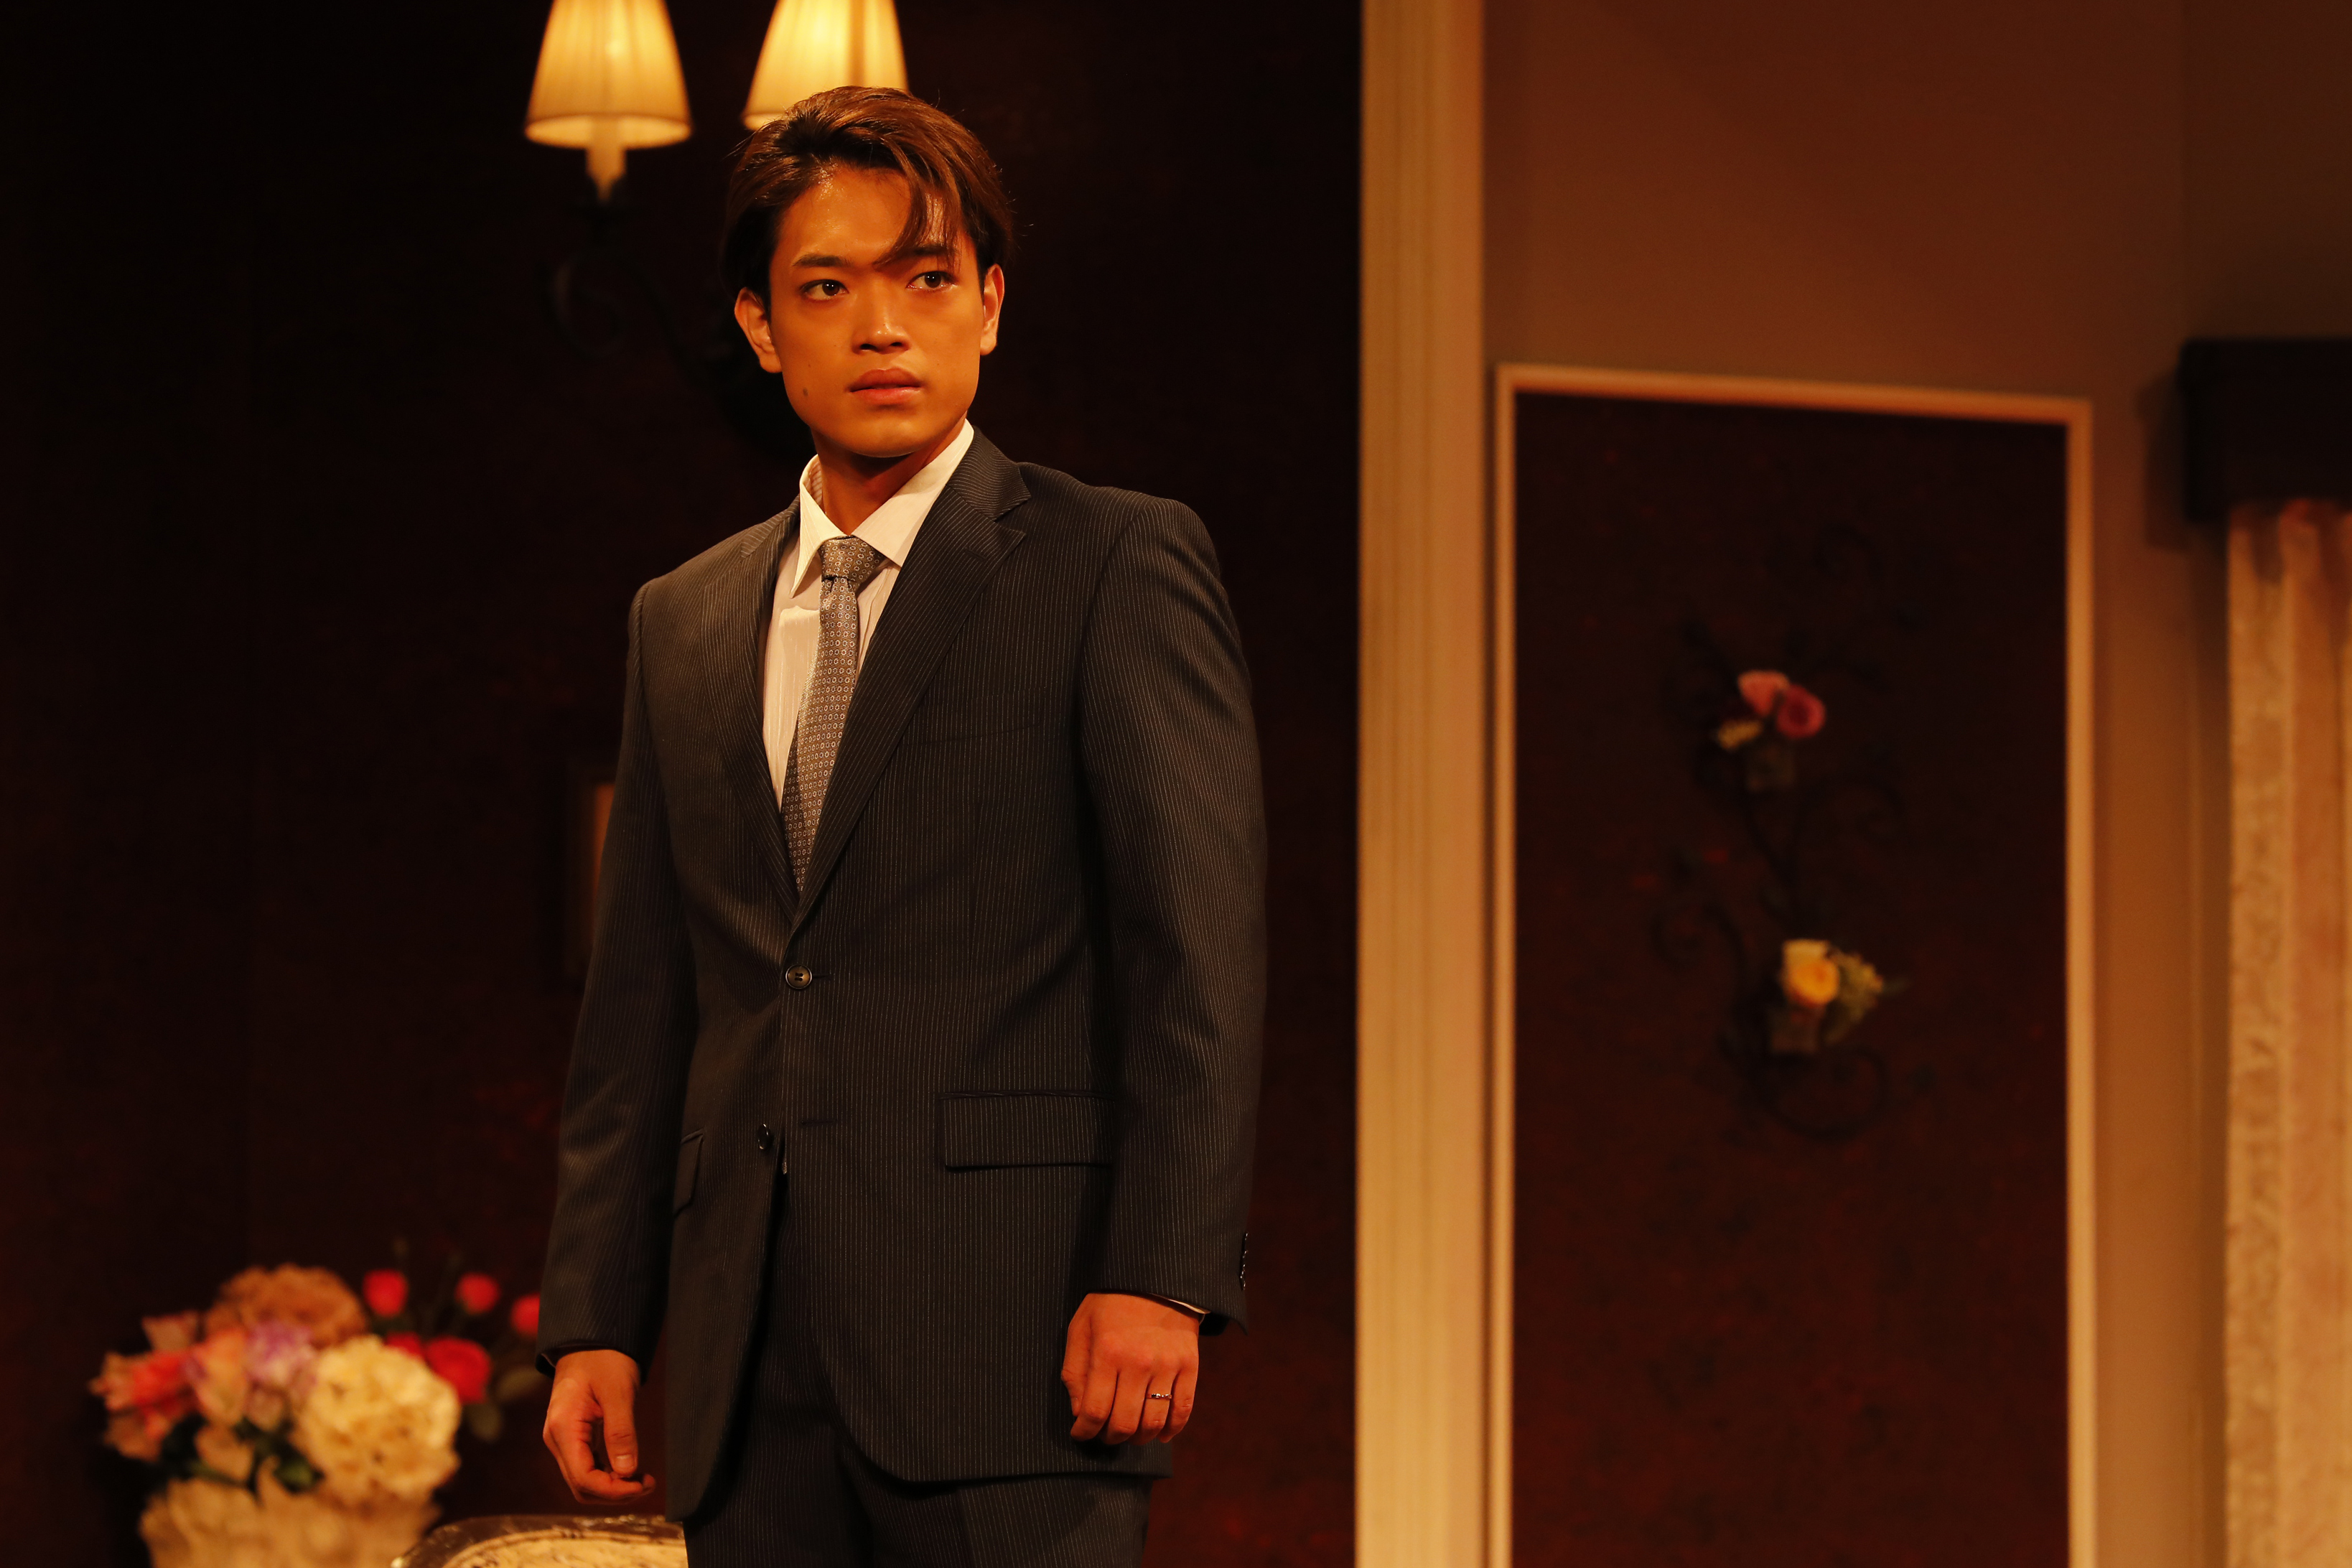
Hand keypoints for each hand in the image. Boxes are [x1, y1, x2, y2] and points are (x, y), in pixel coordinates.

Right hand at [543, 1349, 656, 1501]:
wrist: (590, 1340)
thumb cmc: (604, 1359)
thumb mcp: (618, 1391)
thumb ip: (621, 1432)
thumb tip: (628, 1472)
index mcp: (563, 1428)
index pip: (583, 1478)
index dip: (613, 1490)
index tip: (642, 1485)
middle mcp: (557, 1439)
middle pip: (581, 1486)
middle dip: (614, 1492)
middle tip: (647, 1483)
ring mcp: (563, 1439)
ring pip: (583, 1480)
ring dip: (612, 1485)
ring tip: (643, 1478)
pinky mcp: (573, 1437)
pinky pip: (587, 1466)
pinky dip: (608, 1473)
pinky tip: (630, 1468)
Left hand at [1061, 1293, 1201, 1444]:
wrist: (1154, 1277)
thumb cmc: (1110, 1303)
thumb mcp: (1081, 1328)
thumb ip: (1074, 1371)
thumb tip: (1079, 1412)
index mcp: (1107, 1353)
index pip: (1094, 1411)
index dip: (1084, 1431)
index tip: (1080, 1433)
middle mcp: (1138, 1363)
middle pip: (1124, 1423)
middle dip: (1109, 1438)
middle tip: (1104, 1434)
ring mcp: (1167, 1366)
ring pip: (1153, 1422)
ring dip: (1138, 1438)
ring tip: (1128, 1433)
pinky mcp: (1189, 1365)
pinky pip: (1183, 1410)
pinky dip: (1171, 1429)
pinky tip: (1159, 1433)